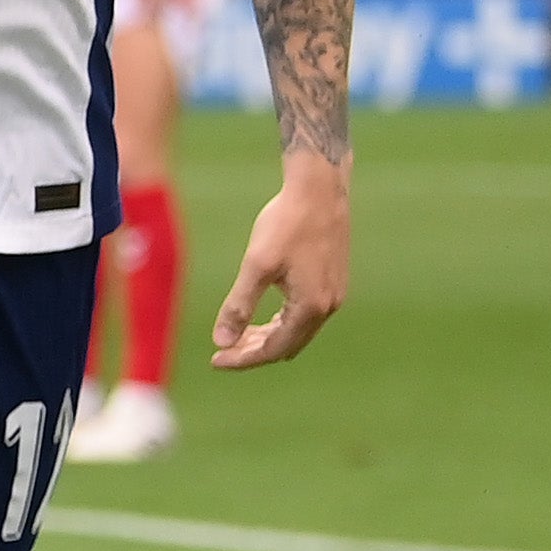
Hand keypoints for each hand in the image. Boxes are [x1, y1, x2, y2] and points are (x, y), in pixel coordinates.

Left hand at [213, 151, 349, 368]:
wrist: (319, 190)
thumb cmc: (286, 223)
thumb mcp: (257, 265)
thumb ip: (239, 305)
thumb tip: (221, 341)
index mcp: (310, 308)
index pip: (274, 349)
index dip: (243, 358)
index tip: (216, 360)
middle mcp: (328, 307)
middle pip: (288, 345)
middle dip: (254, 350)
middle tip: (222, 351)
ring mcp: (334, 295)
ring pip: (298, 330)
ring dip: (269, 336)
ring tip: (239, 336)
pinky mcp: (333, 281)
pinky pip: (306, 315)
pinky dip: (283, 321)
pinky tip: (266, 314)